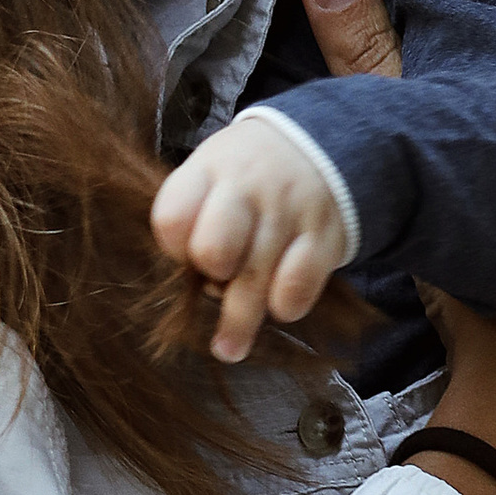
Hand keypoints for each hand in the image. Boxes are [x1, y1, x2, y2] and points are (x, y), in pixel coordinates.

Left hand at [150, 115, 351, 362]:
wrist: (320, 146)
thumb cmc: (248, 177)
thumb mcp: (212, 174)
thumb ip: (194, 219)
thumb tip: (192, 286)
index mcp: (209, 170)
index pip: (172, 218)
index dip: (174, 249)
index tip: (186, 256)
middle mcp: (248, 187)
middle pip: (213, 249)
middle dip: (212, 276)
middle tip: (219, 281)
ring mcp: (288, 211)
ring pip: (255, 279)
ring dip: (239, 322)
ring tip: (229, 348)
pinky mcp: (323, 236)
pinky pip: (298, 287)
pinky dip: (286, 306)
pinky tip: (279, 307)